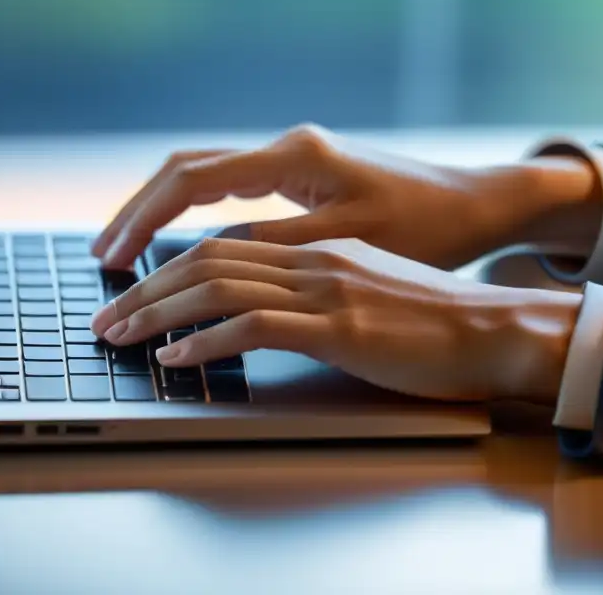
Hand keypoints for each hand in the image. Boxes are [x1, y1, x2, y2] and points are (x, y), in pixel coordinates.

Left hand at [91, 238, 581, 402]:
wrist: (496, 328)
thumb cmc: (435, 318)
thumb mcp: (369, 287)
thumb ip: (318, 286)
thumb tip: (268, 305)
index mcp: (317, 245)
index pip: (224, 243)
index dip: (169, 263)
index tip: (135, 288)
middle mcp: (314, 256)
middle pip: (207, 258)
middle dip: (146, 286)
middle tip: (105, 314)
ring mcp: (325, 287)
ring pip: (218, 286)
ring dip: (157, 312)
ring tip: (120, 335)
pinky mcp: (338, 325)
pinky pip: (252, 326)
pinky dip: (203, 342)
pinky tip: (174, 359)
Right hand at [92, 124, 601, 270]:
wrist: (476, 202)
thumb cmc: (425, 225)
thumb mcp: (347, 245)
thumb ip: (274, 247)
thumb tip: (205, 255)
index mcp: (294, 156)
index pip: (192, 180)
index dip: (144, 219)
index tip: (114, 258)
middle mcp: (286, 146)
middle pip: (186, 168)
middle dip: (138, 211)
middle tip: (103, 256)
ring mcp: (293, 156)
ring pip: (204, 173)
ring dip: (161, 209)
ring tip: (125, 249)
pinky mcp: (303, 172)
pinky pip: (229, 185)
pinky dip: (194, 211)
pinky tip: (178, 239)